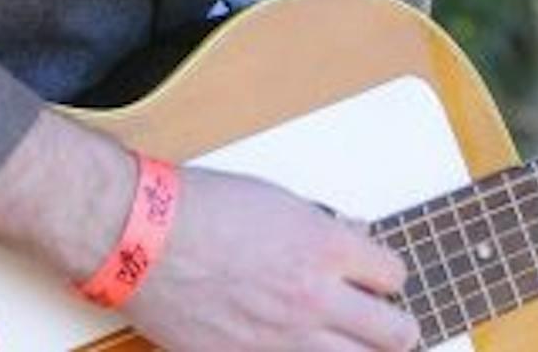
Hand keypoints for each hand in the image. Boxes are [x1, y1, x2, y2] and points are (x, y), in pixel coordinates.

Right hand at [125, 166, 419, 350]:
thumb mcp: (278, 200)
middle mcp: (314, 298)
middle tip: (388, 326)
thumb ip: (322, 226)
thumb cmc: (201, 208)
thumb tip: (352, 235)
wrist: (140, 237)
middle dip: (397, 329)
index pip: (394, 275)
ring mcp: (282, 339)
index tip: (378, 279)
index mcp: (326, 247)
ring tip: (353, 344)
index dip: (387, 276)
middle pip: (395, 333)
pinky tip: (300, 350)